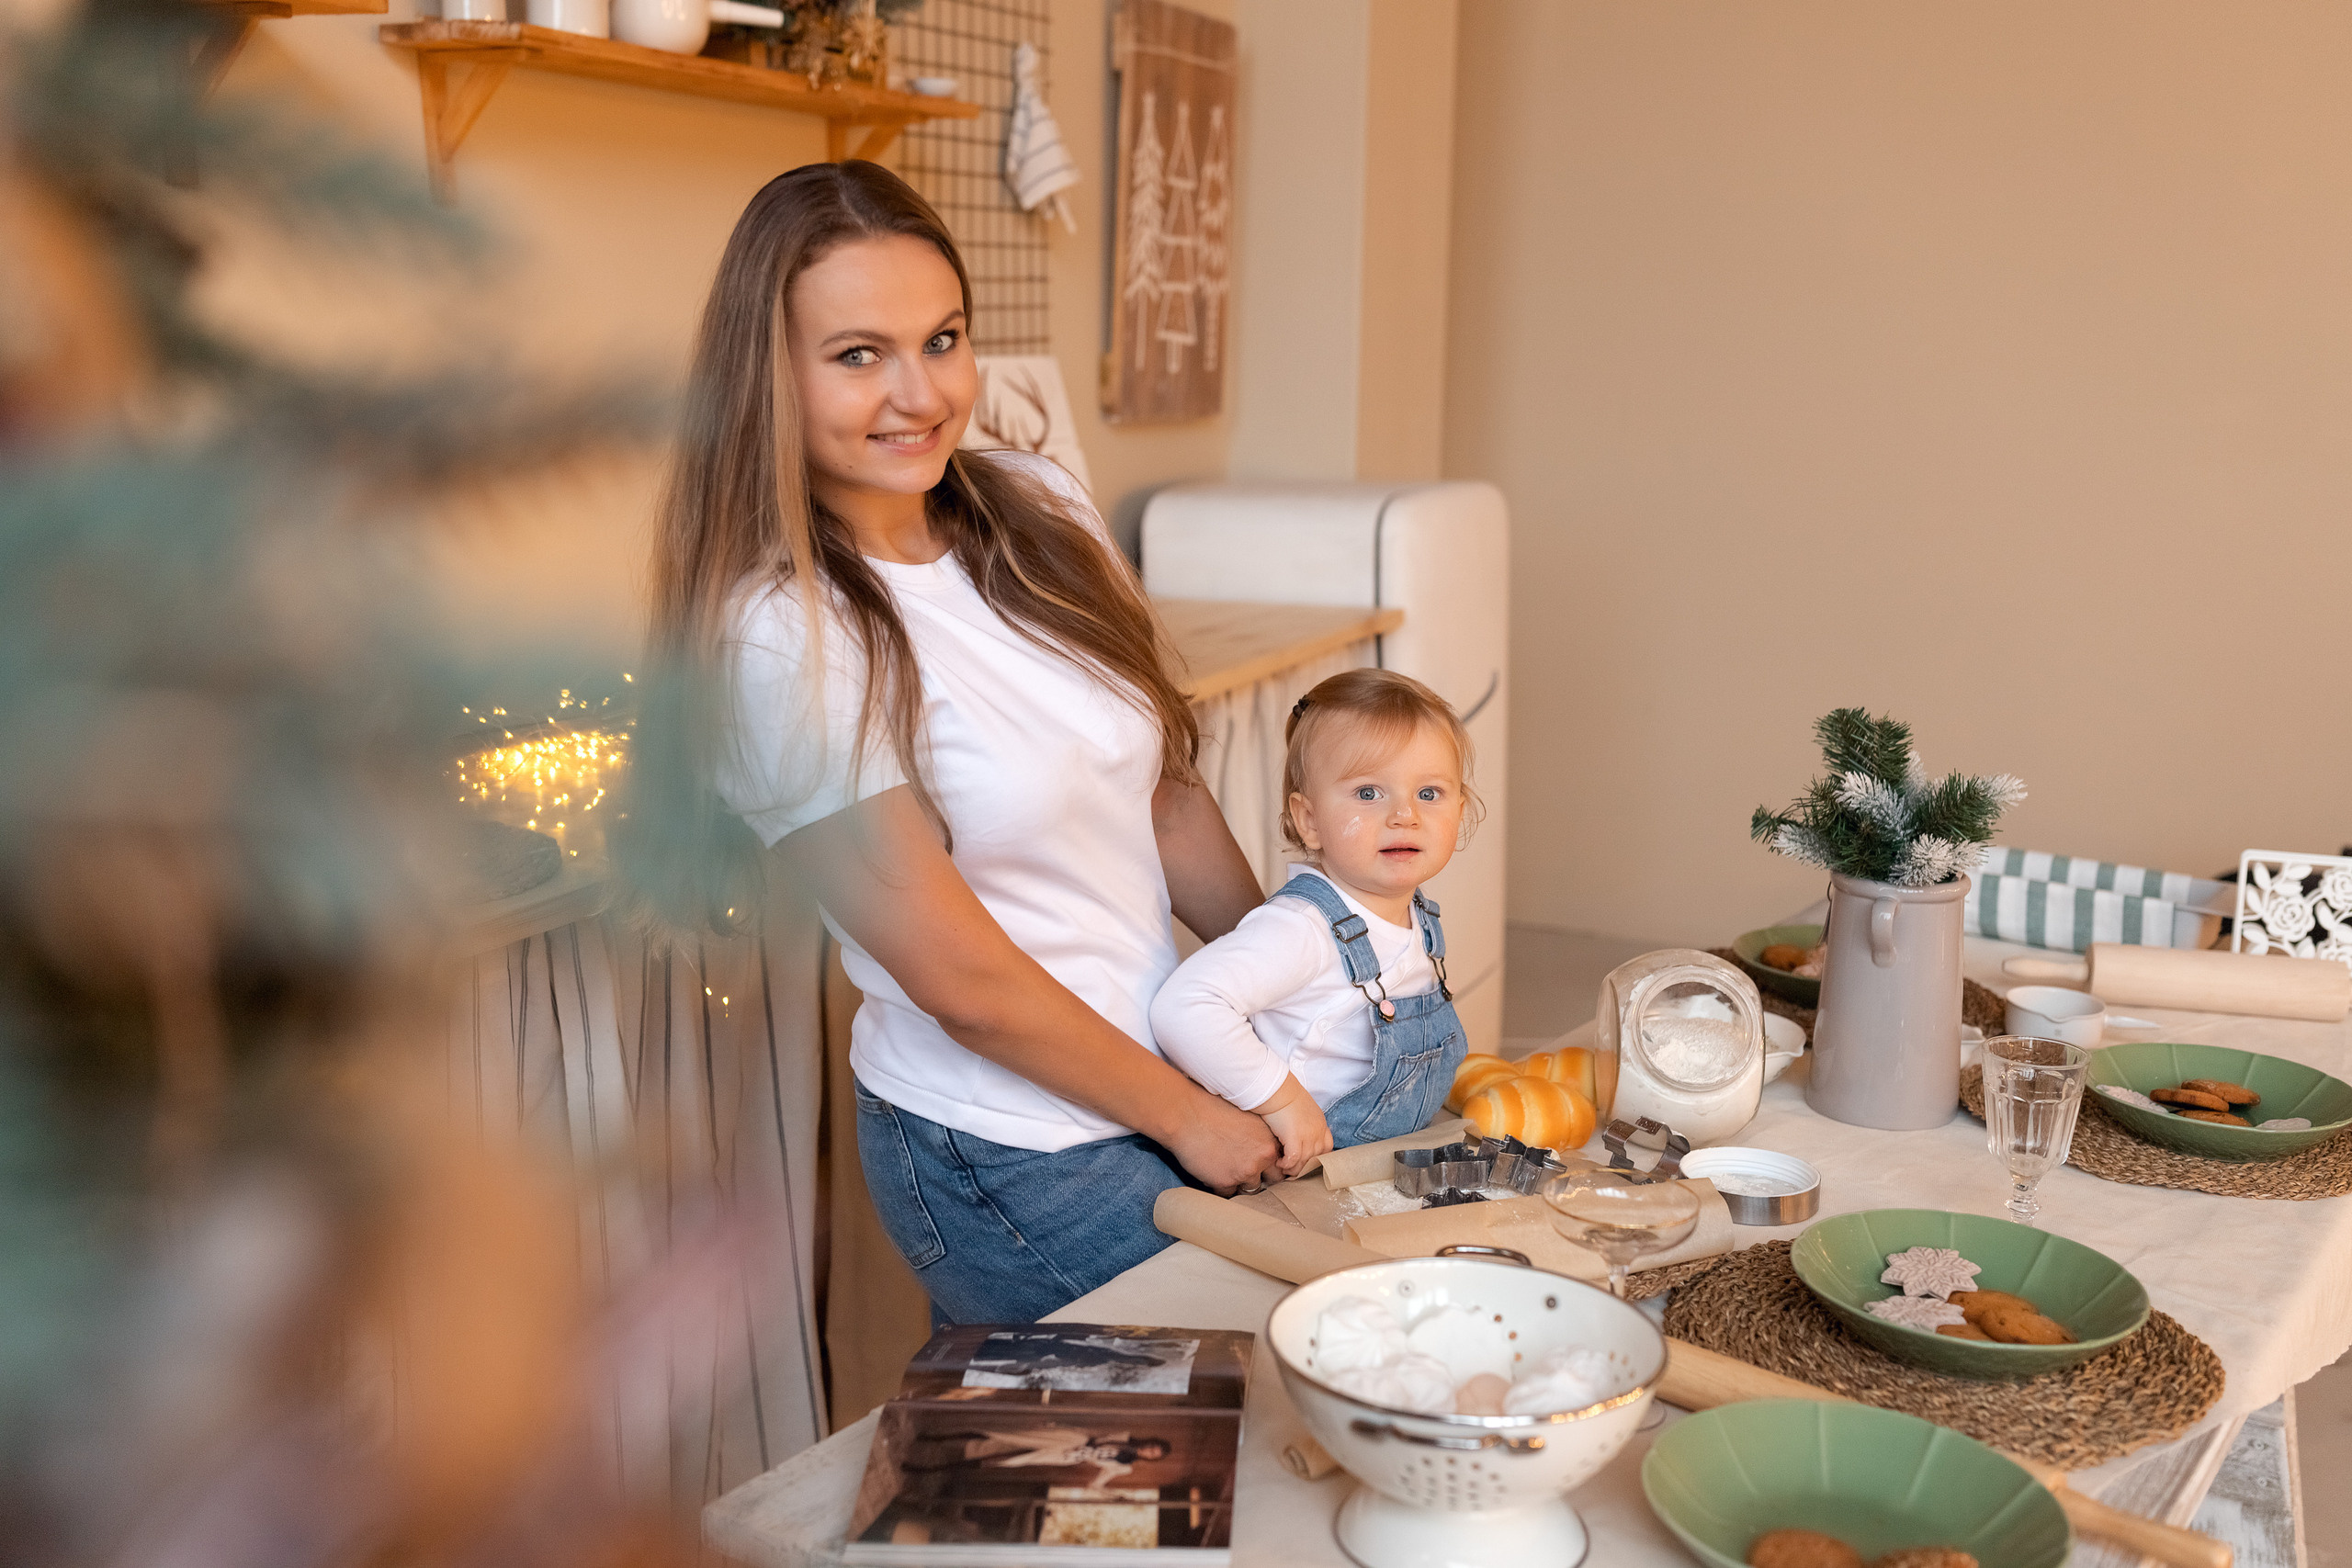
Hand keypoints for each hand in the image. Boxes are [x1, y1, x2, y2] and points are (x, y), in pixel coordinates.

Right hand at [1161, 1093, 1281, 1192]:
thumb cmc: (1212, 1109)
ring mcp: (1245, 1172)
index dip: (1272, 1166)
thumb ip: (1260, 1136)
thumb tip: (1262, 1150)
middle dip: (1261, 1179)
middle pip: (1272, 1181)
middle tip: (1248, 1174)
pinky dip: (1221, 1188)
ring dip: (1241, 1185)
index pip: (1282, 1163)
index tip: (1265, 1168)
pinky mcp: (1225, 1182)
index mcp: (1270, 1140)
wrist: (1187, 1115)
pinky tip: (1213, 1176)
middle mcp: (1262, 1158)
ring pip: (1251, 1190)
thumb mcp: (1247, 1117)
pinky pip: (1228, 1195)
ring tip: (1228, 1174)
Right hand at [1255, 1077, 1334, 1177]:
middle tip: (1291, 1170)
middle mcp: (1318, 1131)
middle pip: (1315, 1158)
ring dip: (1293, 1168)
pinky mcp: (1294, 1138)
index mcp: (1321, 1124)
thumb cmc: (1283, 1097)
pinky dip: (1286, 1164)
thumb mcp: (1302, 1110)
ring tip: (1283, 1168)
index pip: (1327, 1148)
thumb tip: (1299, 1134)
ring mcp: (1308, 1135)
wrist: (1276, 1089)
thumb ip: (1306, 1123)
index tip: (1305, 1162)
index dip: (1316, 1158)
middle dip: (1303, 1167)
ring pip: (1304, 1162)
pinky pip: (1293, 1159)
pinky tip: (1279, 1163)